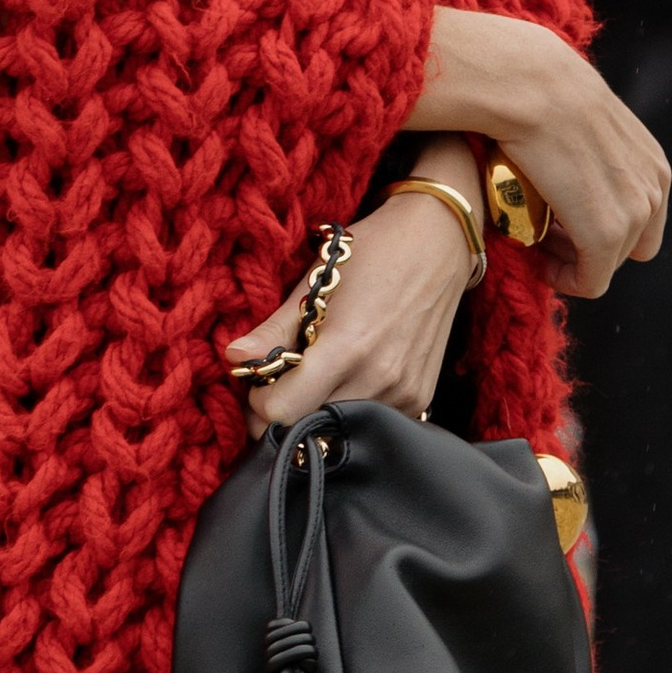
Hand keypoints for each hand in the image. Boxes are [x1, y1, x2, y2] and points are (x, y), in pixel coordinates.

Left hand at [226, 173, 475, 437]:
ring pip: (340, 430)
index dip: (260, 403)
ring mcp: (403, 393)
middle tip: (279, 382)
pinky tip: (348, 377)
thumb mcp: (316, 279)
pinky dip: (350, 409)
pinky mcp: (420, 398)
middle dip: (284, 413)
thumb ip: (274, 327)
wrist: (437, 242)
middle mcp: (378, 378)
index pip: (285, 412)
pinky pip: (371, 421)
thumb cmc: (372, 252)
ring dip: (318, 412)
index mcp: (346, 347)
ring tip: (315, 375)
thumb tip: (234, 358)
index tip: (259, 381)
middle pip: (310, 428)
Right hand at [411, 7, 667, 300]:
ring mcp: (634, 212)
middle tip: (547, 232)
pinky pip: (591, 281)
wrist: (530, 85)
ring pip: (607, 264)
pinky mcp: (606, 234)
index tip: (562, 221)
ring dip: (573, 260)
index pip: (642, 222)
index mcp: (654, 163)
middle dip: (590, 246)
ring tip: (537, 238)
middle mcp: (654, 188)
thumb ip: (593, 147)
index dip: (602, 228)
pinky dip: (566, 279)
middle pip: (629, 247)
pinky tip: (540, 261)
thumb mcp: (588, 121)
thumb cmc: (544, 93)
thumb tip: (567, 161)